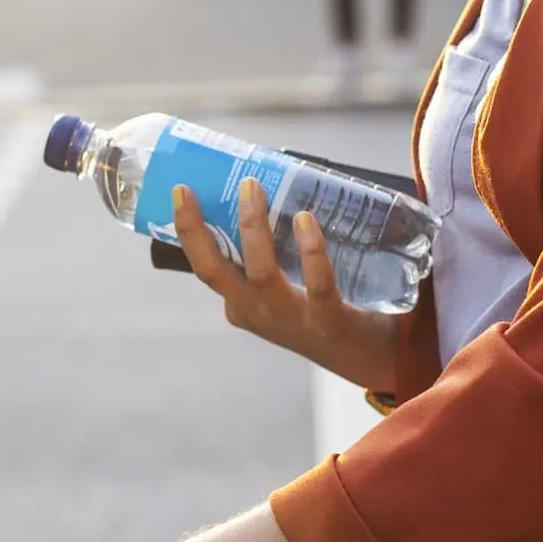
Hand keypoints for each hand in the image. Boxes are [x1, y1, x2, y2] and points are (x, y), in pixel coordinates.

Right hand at [171, 182, 398, 392]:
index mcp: (241, 303)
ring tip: (252, 189)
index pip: (204, 267)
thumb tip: (265, 186)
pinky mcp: (328, 321)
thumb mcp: (281, 287)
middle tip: (193, 189)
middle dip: (198, 230)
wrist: (361, 355)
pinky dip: (310, 251)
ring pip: (260, 274)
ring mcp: (290, 319)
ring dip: (253, 228)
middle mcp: (257, 312)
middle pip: (215, 273)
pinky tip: (305, 220)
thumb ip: (269, 249)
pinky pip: (317, 285)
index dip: (188, 230)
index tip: (181, 191)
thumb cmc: (315, 308)